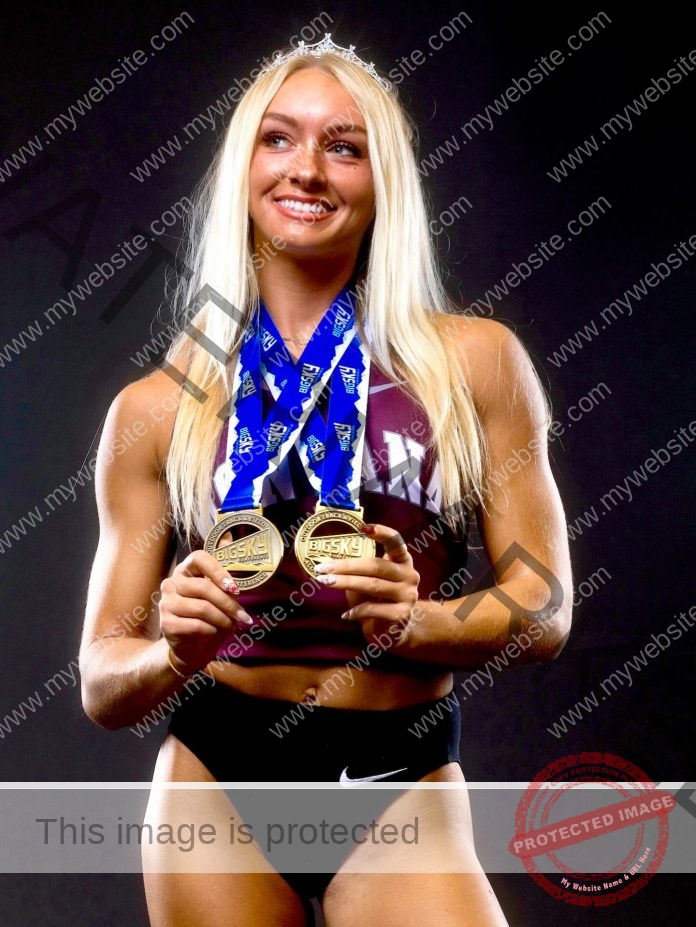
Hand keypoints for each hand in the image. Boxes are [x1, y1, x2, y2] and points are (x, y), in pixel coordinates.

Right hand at [159, 550, 252, 675]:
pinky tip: (215, 631)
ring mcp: (166, 603)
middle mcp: (171, 583)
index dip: (217, 571)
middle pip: (204, 587)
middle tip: (242, 615)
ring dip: (222, 618)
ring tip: (230, 625)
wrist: (192, 647)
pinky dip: (212, 629)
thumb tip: (234, 583)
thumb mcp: (220, 599)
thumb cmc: (209, 618)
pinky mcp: (166, 624)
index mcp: (185, 570)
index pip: (198, 558)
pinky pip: (196, 625)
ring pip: (202, 607)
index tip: (233, 587)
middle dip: (228, 603)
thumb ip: (226, 586)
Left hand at [315, 523, 419, 649]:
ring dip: (346, 583)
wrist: (395, 630)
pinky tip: (346, 614)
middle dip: (347, 565)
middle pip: (376, 566)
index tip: (363, 527)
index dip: (383, 533)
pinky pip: (375, 609)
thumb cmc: (377, 599)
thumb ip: (356, 572)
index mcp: (402, 561)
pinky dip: (358, 610)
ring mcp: (408, 595)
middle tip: (323, 567)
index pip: (396, 542)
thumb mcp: (367, 581)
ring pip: (373, 585)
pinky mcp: (402, 614)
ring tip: (326, 582)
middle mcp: (409, 575)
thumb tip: (327, 562)